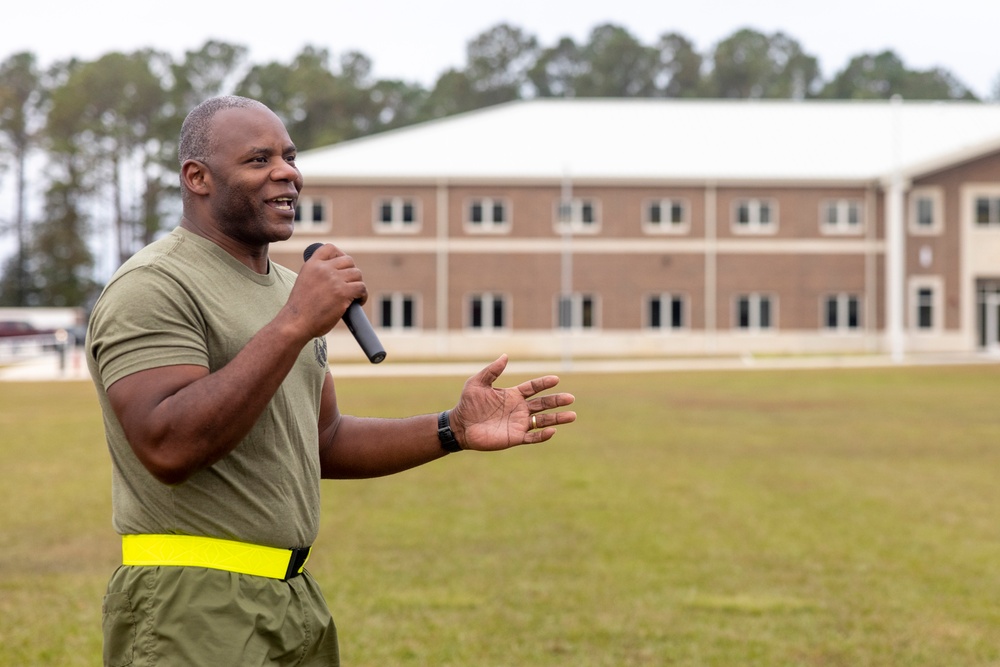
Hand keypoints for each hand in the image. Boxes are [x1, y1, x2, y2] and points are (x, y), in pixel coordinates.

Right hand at [287, 243, 366, 338]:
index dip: (340, 255)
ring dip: (358, 284)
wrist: (296, 323)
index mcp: (311, 265)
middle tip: (350, 284)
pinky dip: (363, 295)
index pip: (330, 248)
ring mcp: (333, 280)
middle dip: (351, 272)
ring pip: (357, 274)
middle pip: (348, 261)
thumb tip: (337, 274)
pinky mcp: (343, 293)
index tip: (342, 266)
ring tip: (354, 295)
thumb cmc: (300, 309)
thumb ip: (317, 274)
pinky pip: (361, 288)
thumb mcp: (304, 282)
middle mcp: (323, 269)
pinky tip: (358, 302)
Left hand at [450, 354, 575, 449]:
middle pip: (543, 404)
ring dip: (557, 418)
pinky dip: (543, 435)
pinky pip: (533, 437)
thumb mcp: (477, 383)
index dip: (544, 383)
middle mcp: (519, 409)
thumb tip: (505, 356)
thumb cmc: (467, 404)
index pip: (533, 388)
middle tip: (570, 398)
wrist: (460, 426)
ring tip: (572, 415)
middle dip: (557, 401)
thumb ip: (492, 371)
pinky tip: (552, 430)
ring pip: (543, 421)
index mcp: (513, 395)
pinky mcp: (515, 437)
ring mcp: (518, 423)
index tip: (556, 379)